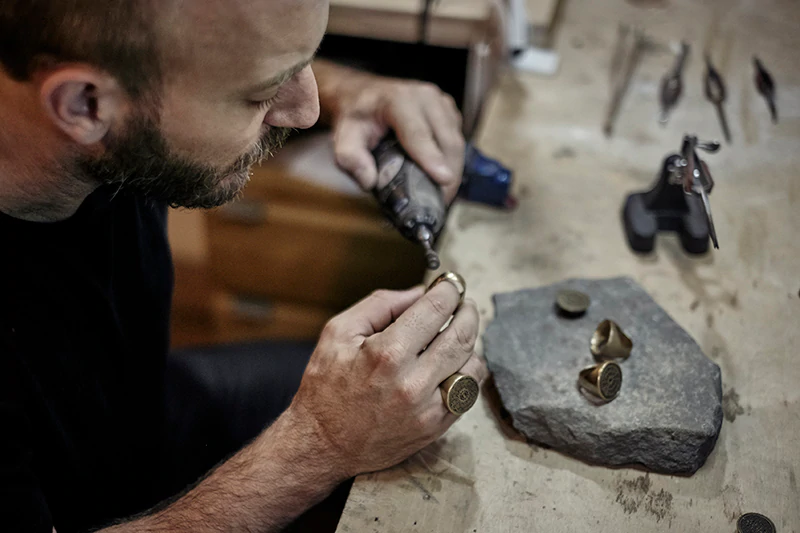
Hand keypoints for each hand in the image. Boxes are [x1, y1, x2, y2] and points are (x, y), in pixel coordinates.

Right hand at [288, 284, 487, 477]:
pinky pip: (469, 393)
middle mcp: (413, 382)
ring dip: (470, 344)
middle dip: (467, 311)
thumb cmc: (326, 386)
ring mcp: (428, 409)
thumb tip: (420, 292)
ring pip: (472, 365)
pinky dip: (466, 373)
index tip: (450, 283)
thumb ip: (381, 305)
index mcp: (388, 353)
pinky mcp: (435, 427)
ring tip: (456, 334)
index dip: (449, 290)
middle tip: (463, 303)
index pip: (436, 309)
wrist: (322, 444)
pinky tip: (452, 364)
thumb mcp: (339, 333)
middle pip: (462, 335)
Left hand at [316, 61, 464, 202]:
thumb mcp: (344, 138)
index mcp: (398, 100)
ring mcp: (440, 102)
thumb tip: (369, 181)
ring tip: (443, 195)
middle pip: (446, 139)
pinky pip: (458, 139)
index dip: (431, 158)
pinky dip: (454, 161)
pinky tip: (442, 178)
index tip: (443, 180)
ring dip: (454, 170)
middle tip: (442, 202)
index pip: (418, 133)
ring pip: (457, 141)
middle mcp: (425, 96)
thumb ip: (350, 159)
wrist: (364, 96)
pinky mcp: (448, 111)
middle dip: (449, 174)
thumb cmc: (356, 118)